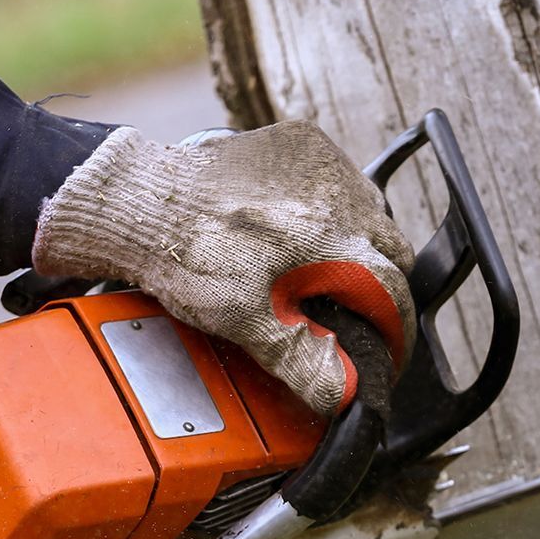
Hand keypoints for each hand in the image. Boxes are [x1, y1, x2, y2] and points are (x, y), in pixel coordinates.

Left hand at [31, 120, 415, 415]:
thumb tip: (345, 397)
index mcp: (335, 242)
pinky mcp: (304, 140)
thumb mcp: (248, 323)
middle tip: (354, 313)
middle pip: (392, 251)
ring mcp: (326, 163)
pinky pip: (343, 178)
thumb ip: (304, 362)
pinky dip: (334, 205)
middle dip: (380, 286)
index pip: (395, 292)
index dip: (395, 329)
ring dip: (360, 243)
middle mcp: (342, 197)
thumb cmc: (188, 257)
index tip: (386, 347)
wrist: (144, 203)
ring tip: (324, 271)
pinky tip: (302, 228)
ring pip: (372, 213)